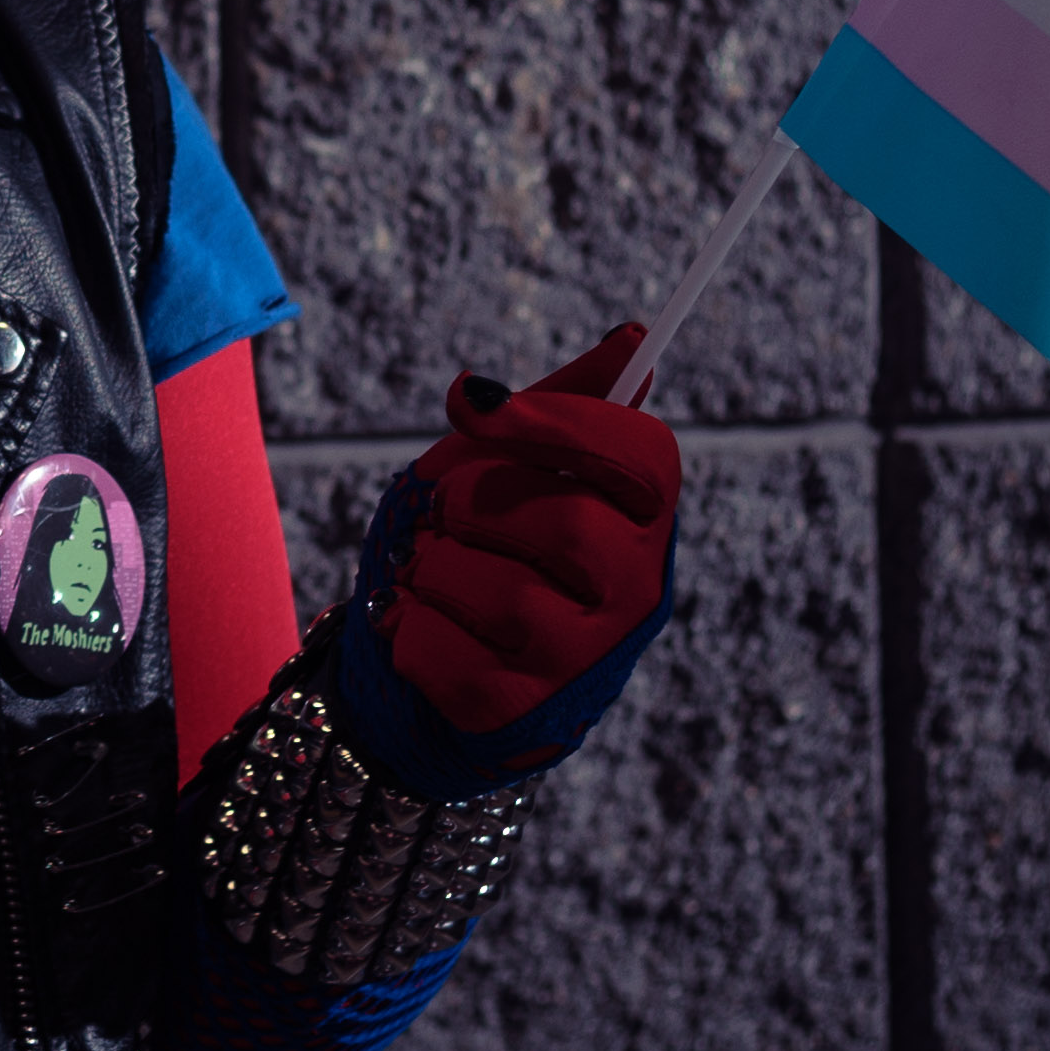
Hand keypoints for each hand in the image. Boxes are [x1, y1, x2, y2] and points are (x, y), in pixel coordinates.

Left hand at [371, 322, 681, 741]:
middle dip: (474, 503)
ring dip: (432, 567)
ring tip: (430, 573)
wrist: (414, 661)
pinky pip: (441, 647)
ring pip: (499, 592)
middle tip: (446, 512)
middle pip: (566, 521)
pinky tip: (417, 625)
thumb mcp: (505, 465)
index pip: (645, 457)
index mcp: (643, 523)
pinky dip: (404, 624)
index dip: (558, 420)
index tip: (474, 406)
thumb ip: (556, 407)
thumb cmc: (474, 547)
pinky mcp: (516, 713)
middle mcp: (636, 597)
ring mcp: (582, 665)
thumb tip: (633, 337)